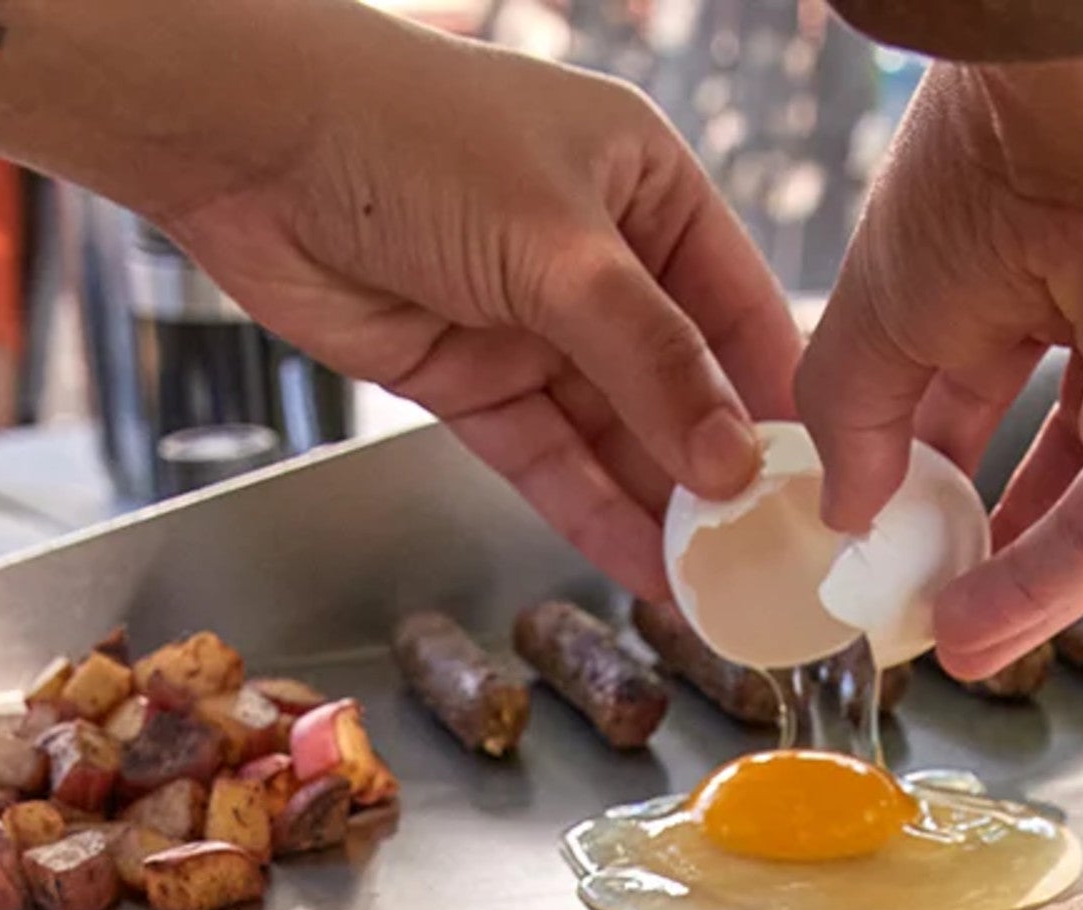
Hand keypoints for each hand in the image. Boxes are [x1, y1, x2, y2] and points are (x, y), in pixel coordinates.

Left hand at [0, 0, 800, 596]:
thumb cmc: (414, 142)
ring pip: (620, 438)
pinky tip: (648, 573)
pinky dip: (596, 517)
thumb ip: (651, 364)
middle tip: (779, 565)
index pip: (743, 309)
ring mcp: (536, 324)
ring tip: (723, 594)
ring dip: (665, 516)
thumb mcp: (561, 252)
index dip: (784, 402)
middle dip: (726, 479)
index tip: (827, 489)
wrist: (256, 148)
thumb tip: (732, 466)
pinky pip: (554, 463)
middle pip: (684, 387)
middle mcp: (603, 257)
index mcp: (648, 185)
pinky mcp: (475, 381)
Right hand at [794, 0, 1082, 678]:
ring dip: (1013, 585)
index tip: (873, 541)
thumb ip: (851, 415)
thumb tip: (840, 509)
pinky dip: (1047, 585)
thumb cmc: (990, 158)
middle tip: (915, 604)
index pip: (971, 391)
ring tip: (945, 643)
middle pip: (1040, 455)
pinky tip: (976, 629)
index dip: (920, 473)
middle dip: (977, 538)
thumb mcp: (876, 309)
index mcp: (1021, 258)